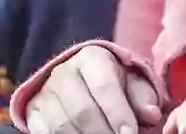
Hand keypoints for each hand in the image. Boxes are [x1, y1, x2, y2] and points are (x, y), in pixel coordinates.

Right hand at [25, 46, 161, 133]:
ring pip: (62, 126)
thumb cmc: (113, 84)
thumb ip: (143, 97)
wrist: (78, 81)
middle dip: (105, 133)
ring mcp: (45, 93)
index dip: (118, 114)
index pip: (104, 87)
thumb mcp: (132, 83)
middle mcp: (63, 72)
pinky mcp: (33, 111)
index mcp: (91, 58)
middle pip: (83, 111)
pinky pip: (45, 133)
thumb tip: (152, 114)